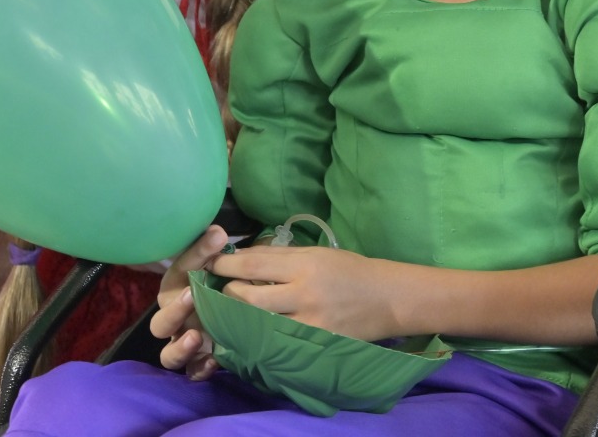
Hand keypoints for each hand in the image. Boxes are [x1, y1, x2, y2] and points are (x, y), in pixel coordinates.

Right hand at [153, 225, 228, 378]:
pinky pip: (191, 372)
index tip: (213, 245)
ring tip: (195, 337)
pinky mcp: (197, 361)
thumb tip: (217, 232)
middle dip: (174, 312)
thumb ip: (211, 248)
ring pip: (168, 355)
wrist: (233, 306)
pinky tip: (214, 361)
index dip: (192, 260)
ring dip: (179, 348)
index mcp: (175, 289)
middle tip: (192, 297)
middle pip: (160, 323)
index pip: (177, 273)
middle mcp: (173, 318)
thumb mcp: (213, 263)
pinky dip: (199, 369)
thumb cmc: (215, 281)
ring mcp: (182, 342)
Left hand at [207, 245, 395, 343]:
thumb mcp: (316, 254)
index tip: (211, 264)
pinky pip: (277, 341)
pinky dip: (260, 335)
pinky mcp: (314, 343)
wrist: (386, 298)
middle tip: (221, 289)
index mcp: (304, 265)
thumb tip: (242, 257)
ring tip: (231, 310)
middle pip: (249, 296)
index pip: (254, 264)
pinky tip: (251, 332)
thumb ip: (280, 257)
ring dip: (239, 315)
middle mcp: (304, 294)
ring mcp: (308, 323)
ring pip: (258, 322)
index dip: (227, 266)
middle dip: (229, 292)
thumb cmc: (350, 270)